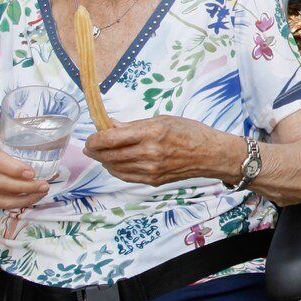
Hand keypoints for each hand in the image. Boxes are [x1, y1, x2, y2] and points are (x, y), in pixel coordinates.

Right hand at [0, 121, 47, 208]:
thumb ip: (8, 125)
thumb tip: (35, 122)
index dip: (12, 167)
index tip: (31, 172)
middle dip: (23, 185)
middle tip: (44, 184)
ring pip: (0, 195)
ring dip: (24, 196)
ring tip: (42, 191)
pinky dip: (17, 203)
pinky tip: (32, 198)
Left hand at [85, 116, 235, 186]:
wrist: (210, 154)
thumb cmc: (189, 132)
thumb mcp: (162, 119)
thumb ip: (134, 125)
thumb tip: (110, 126)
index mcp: (152, 133)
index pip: (111, 139)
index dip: (95, 139)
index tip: (90, 137)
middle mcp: (150, 153)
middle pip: (109, 155)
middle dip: (94, 151)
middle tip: (90, 146)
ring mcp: (151, 170)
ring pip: (114, 168)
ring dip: (104, 161)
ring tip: (101, 153)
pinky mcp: (153, 181)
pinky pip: (126, 177)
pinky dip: (116, 170)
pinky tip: (115, 163)